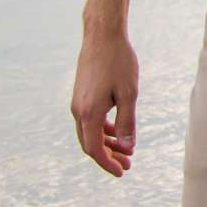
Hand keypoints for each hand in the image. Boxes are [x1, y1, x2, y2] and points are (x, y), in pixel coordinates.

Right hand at [71, 24, 140, 176]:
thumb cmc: (119, 62)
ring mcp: (78, 102)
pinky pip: (90, 119)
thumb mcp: (129, 94)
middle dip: (108, 156)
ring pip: (90, 131)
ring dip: (107, 142)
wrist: (102, 35)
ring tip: (126, 149)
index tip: (122, 172)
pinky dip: (103, 128)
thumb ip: (127, 122)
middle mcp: (78, 111)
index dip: (107, 163)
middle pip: (90, 143)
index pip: (94, 149)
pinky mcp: (81, 94)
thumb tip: (127, 147)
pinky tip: (117, 129)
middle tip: (128, 164)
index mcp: (88, 113)